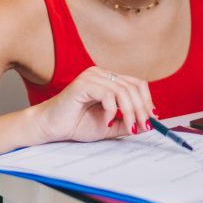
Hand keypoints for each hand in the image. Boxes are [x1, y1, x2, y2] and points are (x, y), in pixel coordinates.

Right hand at [33, 66, 155, 142]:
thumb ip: (127, 122)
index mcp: (109, 80)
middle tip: (143, 127)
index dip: (147, 101)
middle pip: (133, 87)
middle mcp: (102, 74)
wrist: (50, 127)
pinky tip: (107, 122)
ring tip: (129, 128)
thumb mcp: (109, 126)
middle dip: (142, 109)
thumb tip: (148, 124)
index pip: (137, 85)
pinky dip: (112, 111)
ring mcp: (92, 76)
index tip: (151, 120)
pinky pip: (108, 95)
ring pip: (123, 91)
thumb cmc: (75, 124)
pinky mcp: (84, 84)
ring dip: (130, 112)